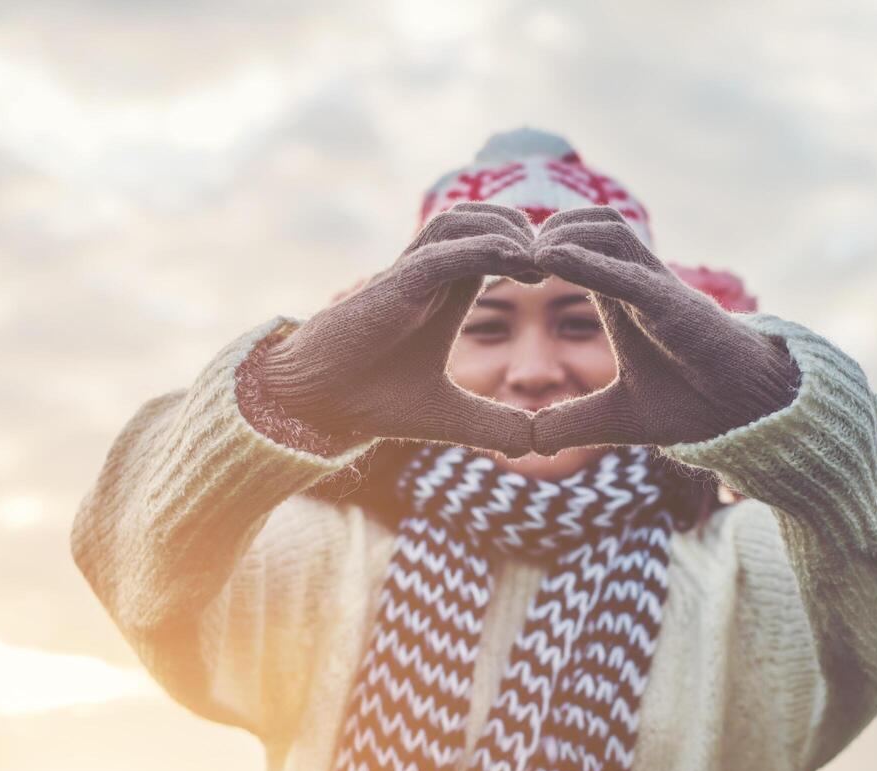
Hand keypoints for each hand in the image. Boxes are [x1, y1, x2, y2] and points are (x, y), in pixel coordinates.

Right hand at [262, 202, 544, 457]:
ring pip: (463, 222)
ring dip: (507, 229)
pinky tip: (517, 259)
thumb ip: (495, 425)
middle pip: (483, 219)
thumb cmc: (374, 401)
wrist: (315, 405)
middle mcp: (428, 275)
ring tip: (541, 256)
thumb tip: (541, 445)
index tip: (562, 277)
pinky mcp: (395, 285)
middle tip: (560, 259)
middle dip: (525, 228)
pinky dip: (482, 249)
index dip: (532, 251)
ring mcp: (409, 274)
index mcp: (445, 294)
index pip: (496, 247)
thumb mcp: (451, 418)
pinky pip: (443, 253)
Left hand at [527, 207, 800, 455]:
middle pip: (590, 222)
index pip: (576, 246)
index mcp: (623, 297)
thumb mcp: (616, 418)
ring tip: (525, 253)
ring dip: (563, 233)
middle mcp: (640, 281)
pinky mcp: (675, 306)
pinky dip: (588, 262)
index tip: (500, 270)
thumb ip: (571, 423)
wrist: (746, 414)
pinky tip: (551, 259)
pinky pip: (628, 272)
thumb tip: (527, 442)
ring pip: (609, 229)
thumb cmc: (692, 404)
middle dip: (546, 227)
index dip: (537, 248)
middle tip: (508, 254)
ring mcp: (659, 288)